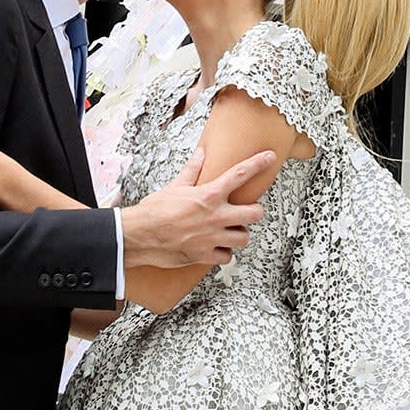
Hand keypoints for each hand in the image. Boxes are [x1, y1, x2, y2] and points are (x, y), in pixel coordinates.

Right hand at [120, 148, 264, 270]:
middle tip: (248, 211)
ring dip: (239, 234)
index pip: (240, 174)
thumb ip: (192, 170)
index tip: (270, 157)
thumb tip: (201, 153)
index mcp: (208, 195)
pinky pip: (227, 256)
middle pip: (255, 213)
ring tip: (231, 231)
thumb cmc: (154, 210)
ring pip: (244, 237)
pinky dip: (224, 253)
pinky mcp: (205, 255)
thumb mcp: (175, 186)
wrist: (139, 235)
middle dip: (255, 212)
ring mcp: (212, 237)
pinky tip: (216, 247)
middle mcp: (215, 216)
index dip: (258, 163)